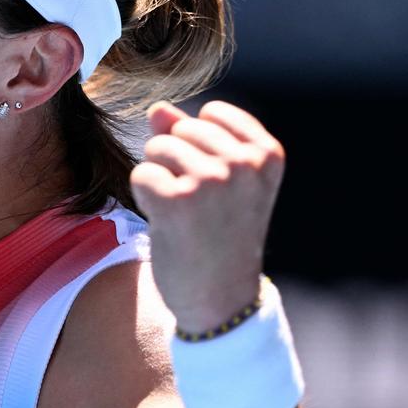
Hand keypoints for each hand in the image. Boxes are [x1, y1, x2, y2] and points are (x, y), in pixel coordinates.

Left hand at [129, 100, 286, 331]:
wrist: (220, 300)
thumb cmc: (220, 235)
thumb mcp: (221, 180)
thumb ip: (191, 137)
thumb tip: (156, 107)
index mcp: (267, 153)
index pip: (212, 113)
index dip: (200, 147)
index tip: (218, 186)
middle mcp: (243, 163)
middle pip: (180, 130)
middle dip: (176, 163)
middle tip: (199, 207)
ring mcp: (211, 180)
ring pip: (157, 148)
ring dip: (160, 180)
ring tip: (185, 214)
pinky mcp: (177, 200)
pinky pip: (141, 174)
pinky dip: (146, 198)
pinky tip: (168, 223)